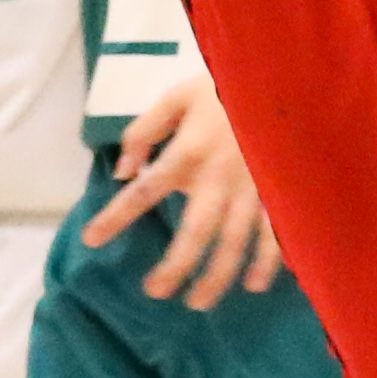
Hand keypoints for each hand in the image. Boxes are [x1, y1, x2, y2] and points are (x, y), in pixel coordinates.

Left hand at [89, 68, 286, 305]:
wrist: (285, 74)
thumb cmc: (224, 86)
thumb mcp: (177, 96)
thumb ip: (145, 131)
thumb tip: (123, 170)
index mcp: (188, 152)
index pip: (143, 192)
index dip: (115, 217)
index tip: (91, 239)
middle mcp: (219, 178)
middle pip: (194, 232)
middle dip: (175, 267)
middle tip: (156, 291)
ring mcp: (254, 189)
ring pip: (234, 242)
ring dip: (216, 276)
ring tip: (198, 302)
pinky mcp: (280, 192)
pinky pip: (275, 232)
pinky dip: (269, 261)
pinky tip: (256, 284)